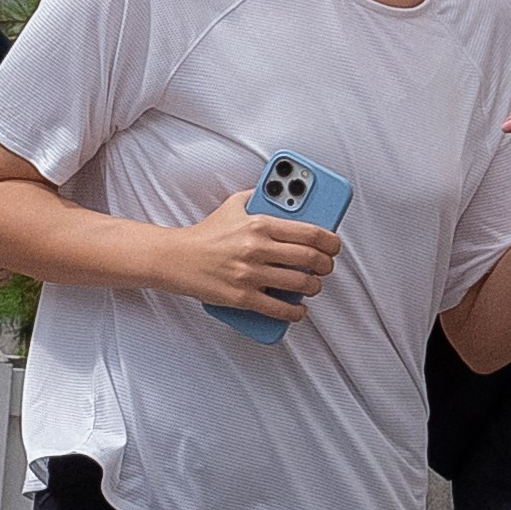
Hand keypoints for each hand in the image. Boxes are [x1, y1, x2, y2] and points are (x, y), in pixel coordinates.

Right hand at [160, 191, 341, 327]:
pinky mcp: (242, 297)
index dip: (330, 241)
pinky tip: (299, 309)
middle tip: (326, 267)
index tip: (334, 246)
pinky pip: (278, 309)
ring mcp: (250, 275)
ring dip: (313, 287)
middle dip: (326, 266)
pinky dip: (295, 312)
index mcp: (259, 224)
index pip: (309, 232)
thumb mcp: (235, 205)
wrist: (176, 258)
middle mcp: (257, 249)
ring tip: (312, 285)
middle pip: (310, 259)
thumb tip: (288, 197)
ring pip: (300, 284)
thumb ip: (261, 198)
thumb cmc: (206, 233)